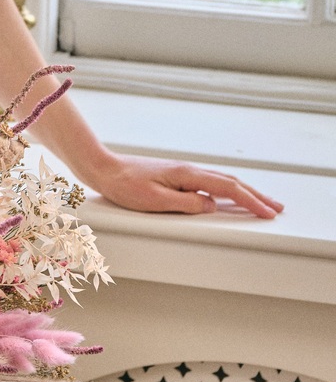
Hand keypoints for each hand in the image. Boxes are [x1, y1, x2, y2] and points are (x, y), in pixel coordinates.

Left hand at [90, 154, 283, 218]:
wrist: (105, 169)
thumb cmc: (124, 185)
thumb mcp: (154, 201)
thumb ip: (185, 204)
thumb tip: (212, 206)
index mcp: (187, 175)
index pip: (227, 188)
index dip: (250, 201)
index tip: (268, 212)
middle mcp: (189, 170)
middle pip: (231, 182)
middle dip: (256, 195)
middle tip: (276, 208)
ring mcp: (183, 172)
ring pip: (221, 181)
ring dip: (243, 192)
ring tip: (260, 202)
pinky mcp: (176, 176)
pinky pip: (209, 183)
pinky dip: (226, 190)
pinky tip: (227, 197)